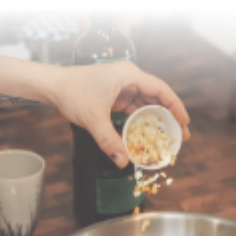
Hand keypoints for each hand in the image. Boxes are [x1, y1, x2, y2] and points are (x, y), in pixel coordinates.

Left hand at [48, 61, 190, 168]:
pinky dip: (139, 123)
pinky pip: (132, 110)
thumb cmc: (71, 92)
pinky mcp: (113, 97)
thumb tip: (122, 161)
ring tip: (165, 139)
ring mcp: (121, 88)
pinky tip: (144, 136)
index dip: (175, 107)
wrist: (51, 87)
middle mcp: (128, 79)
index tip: (184, 123)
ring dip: (154, 122)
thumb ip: (108, 140)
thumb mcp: (92, 118)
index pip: (161, 90)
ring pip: (144, 105)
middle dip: (168, 118)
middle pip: (156, 99)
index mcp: (128, 75)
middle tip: (179, 137)